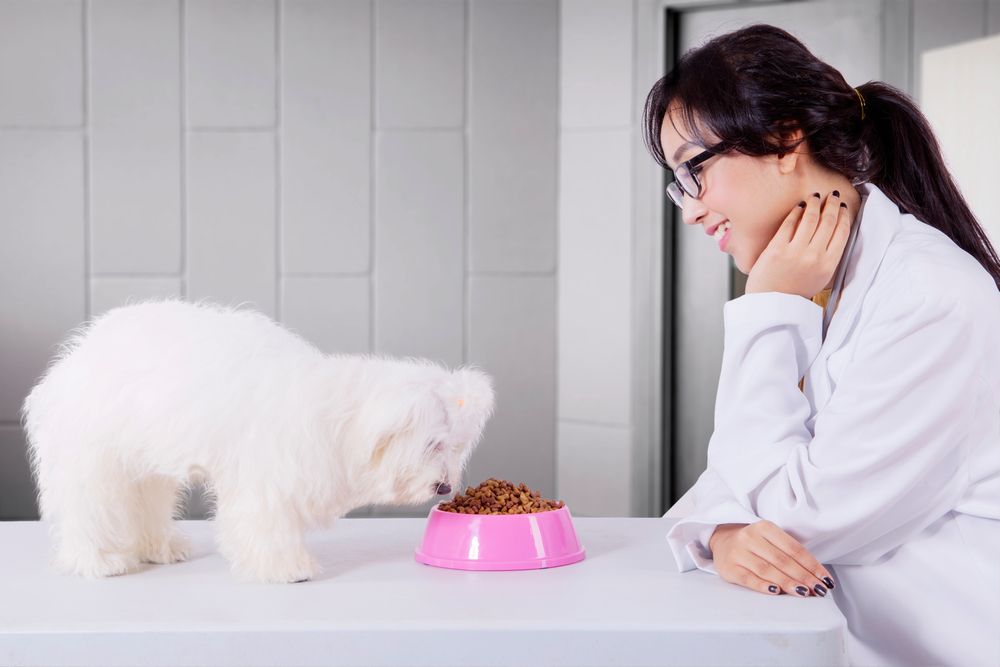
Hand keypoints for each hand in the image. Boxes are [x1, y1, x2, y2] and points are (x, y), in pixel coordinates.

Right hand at [709, 521, 834, 596]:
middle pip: (782, 560)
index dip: (812, 565)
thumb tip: (815, 576)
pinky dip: (763, 585)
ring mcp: (738, 552)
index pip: (794, 548)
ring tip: (804, 593)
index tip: (826, 579)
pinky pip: (748, 578)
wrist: (721, 540)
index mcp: (765, 527)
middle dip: (804, 576)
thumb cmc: (754, 543)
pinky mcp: (729, 567)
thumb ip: (789, 553)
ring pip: (767, 570)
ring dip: (788, 583)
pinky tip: (775, 592)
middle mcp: (750, 537)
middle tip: (819, 589)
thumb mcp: (770, 538)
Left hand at [745, 191, 851, 298]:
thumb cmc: (795, 292)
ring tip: (816, 197)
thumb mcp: (820, 279)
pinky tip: (799, 206)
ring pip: (810, 218)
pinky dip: (796, 211)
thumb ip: (829, 258)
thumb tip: (836, 235)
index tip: (843, 208)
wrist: (771, 305)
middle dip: (832, 205)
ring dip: (815, 204)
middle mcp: (814, 256)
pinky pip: (789, 223)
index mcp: (828, 264)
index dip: (844, 216)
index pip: (842, 233)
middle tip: (832, 196)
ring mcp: (795, 251)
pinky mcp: (777, 248)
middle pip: (828, 222)